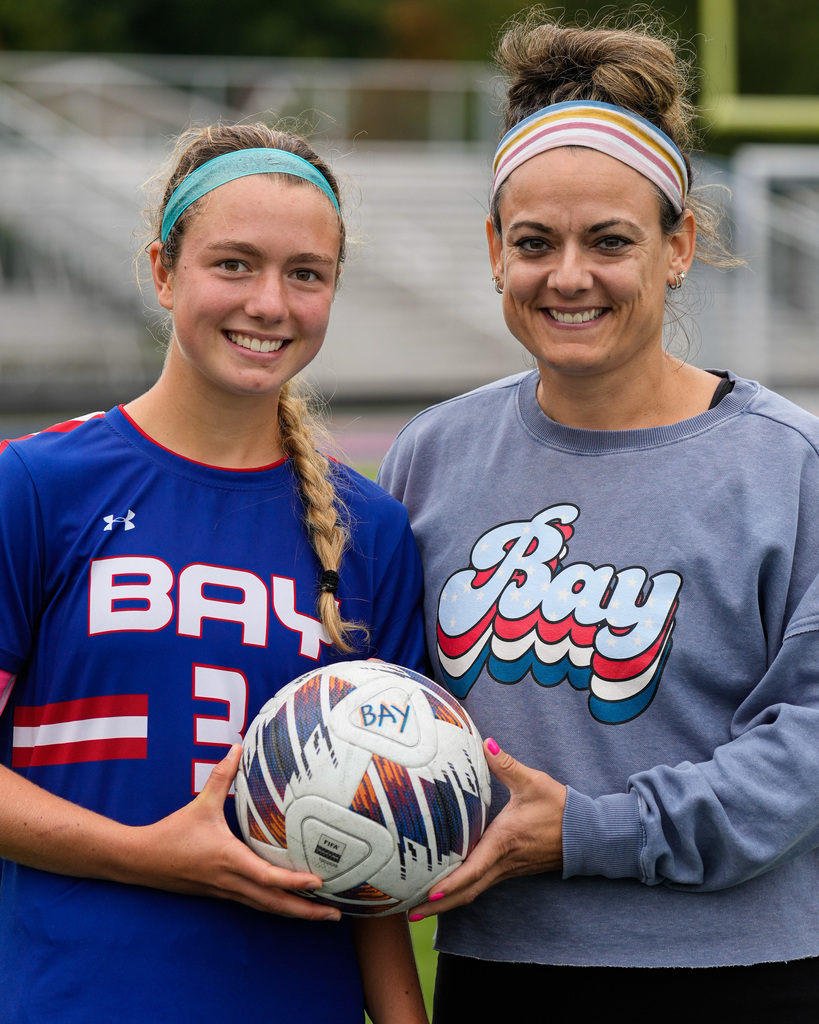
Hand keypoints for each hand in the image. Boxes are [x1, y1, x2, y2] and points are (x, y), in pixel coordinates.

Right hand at [127, 745, 339, 919]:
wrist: (141, 861)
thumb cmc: (172, 833)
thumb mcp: (201, 802)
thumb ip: (221, 775)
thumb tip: (238, 747)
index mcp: (229, 859)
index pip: (267, 876)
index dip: (294, 881)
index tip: (319, 882)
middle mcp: (231, 881)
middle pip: (274, 903)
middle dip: (305, 911)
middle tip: (335, 913)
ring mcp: (227, 891)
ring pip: (266, 907)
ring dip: (295, 913)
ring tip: (323, 914)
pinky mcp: (223, 893)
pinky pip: (255, 904)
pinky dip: (277, 906)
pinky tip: (291, 904)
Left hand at [409, 738, 565, 919]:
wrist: (587, 833)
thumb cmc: (559, 808)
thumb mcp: (533, 782)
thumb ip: (506, 764)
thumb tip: (486, 743)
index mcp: (503, 842)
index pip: (473, 870)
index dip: (451, 885)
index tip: (430, 895)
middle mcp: (503, 861)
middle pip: (467, 891)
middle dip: (438, 905)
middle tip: (410, 914)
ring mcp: (508, 868)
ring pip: (474, 891)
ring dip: (449, 902)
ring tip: (420, 907)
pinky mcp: (511, 868)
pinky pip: (482, 884)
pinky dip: (462, 891)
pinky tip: (447, 889)